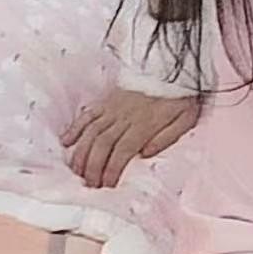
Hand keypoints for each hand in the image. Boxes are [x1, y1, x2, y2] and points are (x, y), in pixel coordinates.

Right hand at [62, 87, 202, 188]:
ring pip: (91, 132)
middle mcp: (124, 116)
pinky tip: (66, 142)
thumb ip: (168, 138)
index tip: (106, 185)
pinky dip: (75, 128)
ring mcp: (113, 107)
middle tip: (89, 185)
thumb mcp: (186, 118)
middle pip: (102, 144)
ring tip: (76, 171)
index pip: (122, 151)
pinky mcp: (106, 100)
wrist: (172, 68)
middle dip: (93, 167)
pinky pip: (87, 114)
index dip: (112, 169)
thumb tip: (145, 154)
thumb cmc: (181, 97)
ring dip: (81, 153)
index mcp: (144, 124)